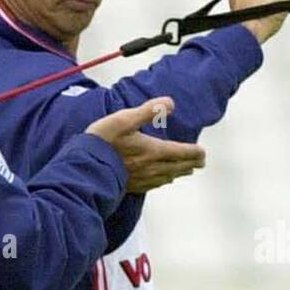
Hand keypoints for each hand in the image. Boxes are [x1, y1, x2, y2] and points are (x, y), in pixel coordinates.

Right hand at [86, 96, 205, 194]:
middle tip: (200, 162)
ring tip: (185, 170)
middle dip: (191, 163)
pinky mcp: (132, 186)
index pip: (181, 152)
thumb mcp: (125, 119)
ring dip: (179, 172)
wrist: (86, 168)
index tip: (203, 152)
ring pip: (168, 176)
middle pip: (178, 166)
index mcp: (153, 150)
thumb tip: (169, 103)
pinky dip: (163, 181)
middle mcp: (152, 167)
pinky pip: (154, 185)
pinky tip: (162, 180)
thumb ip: (148, 111)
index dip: (194, 152)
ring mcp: (143, 179)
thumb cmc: (104, 142)